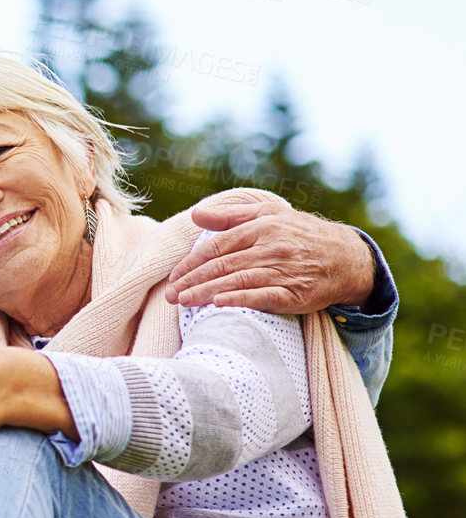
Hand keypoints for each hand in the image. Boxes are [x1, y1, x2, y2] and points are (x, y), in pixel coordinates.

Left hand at [164, 196, 374, 312]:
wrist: (346, 257)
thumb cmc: (299, 235)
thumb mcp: (269, 214)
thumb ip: (232, 215)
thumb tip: (196, 214)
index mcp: (262, 227)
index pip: (217, 246)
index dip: (191, 262)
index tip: (173, 277)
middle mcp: (272, 247)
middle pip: (222, 265)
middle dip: (192, 281)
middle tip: (171, 295)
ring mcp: (284, 270)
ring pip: (238, 281)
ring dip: (206, 292)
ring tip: (184, 302)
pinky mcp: (296, 293)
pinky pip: (263, 297)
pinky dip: (240, 299)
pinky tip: (219, 304)